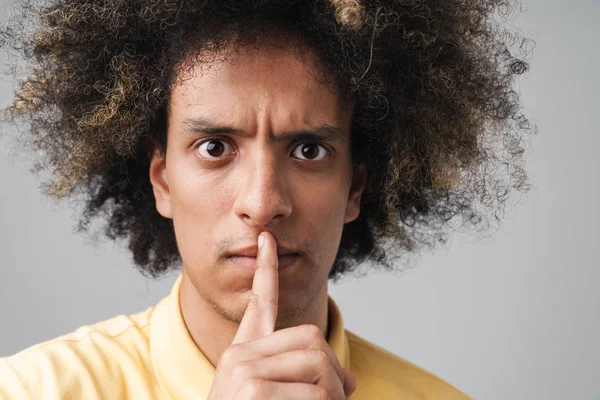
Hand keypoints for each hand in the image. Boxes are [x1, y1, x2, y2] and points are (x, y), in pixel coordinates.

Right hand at [207, 231, 357, 398]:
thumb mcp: (275, 399)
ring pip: (319, 368)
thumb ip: (308, 380)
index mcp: (244, 353)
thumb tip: (350, 380)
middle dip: (334, 373)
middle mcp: (239, 355)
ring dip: (333, 398)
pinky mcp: (251, 390)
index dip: (266, 270)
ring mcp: (242, 371)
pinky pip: (313, 395)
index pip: (259, 302)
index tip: (267, 239)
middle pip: (312, 339)